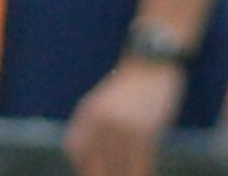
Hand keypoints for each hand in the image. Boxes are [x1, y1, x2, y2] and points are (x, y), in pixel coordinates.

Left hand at [64, 61, 183, 175]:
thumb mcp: (103, 101)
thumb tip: (92, 155)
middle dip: (101, 175)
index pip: (75, 148)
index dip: (81, 166)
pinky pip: (140, 163)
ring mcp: (122, 127)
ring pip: (119, 167)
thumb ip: (95, 124)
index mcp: (87, 112)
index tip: (90, 172)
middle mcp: (100, 121)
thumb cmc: (130, 86)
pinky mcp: (144, 131)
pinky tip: (144, 175)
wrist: (152, 62)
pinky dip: (141, 173)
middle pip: (95, 163)